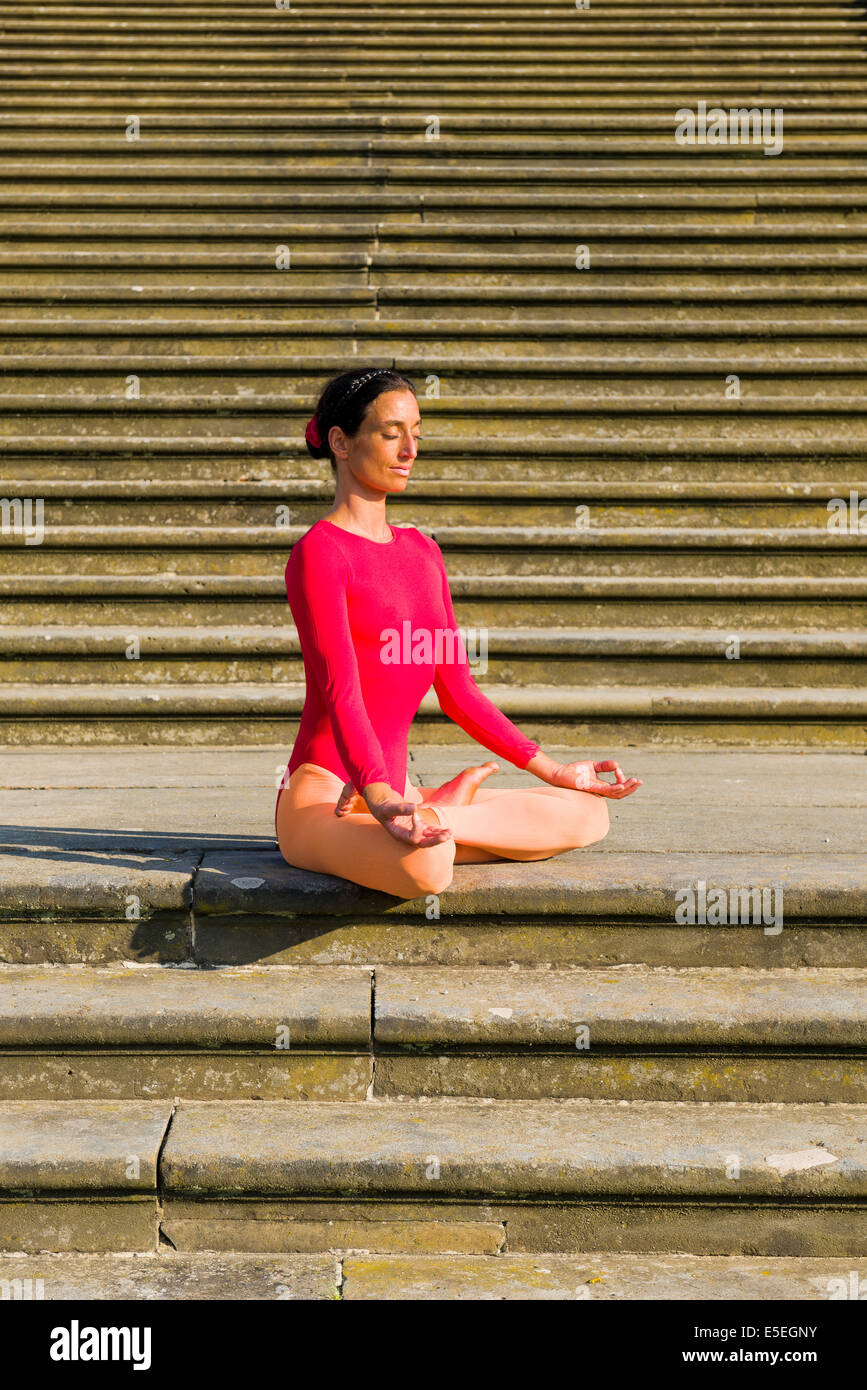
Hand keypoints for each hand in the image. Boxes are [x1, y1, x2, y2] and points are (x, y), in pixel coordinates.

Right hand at [335, 780, 451, 845]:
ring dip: (435, 836)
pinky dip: (435, 832)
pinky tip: (448, 832)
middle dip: (428, 838)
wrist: (375, 794)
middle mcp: (394, 823)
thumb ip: (346, 798)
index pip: (393, 814)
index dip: (403, 811)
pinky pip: (425, 831)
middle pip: (411, 837)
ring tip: (450, 834)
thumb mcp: (352, 788)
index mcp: (383, 813)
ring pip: (421, 837)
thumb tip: (338, 812)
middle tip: (445, 835)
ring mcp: (403, 825)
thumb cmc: (366, 789)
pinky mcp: (410, 823)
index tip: (414, 808)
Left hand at [547, 759, 641, 798]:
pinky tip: (621, 784)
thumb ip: (605, 766)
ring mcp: (596, 791)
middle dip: (631, 788)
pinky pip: (605, 791)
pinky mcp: (590, 788)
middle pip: (620, 794)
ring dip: (627, 788)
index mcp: (602, 787)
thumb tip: (617, 764)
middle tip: (640, 782)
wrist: (560, 773)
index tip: (618, 769)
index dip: (623, 780)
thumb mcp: (593, 766)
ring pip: (615, 793)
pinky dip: (614, 788)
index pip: (618, 787)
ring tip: (635, 781)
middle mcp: (600, 791)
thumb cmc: (575, 771)